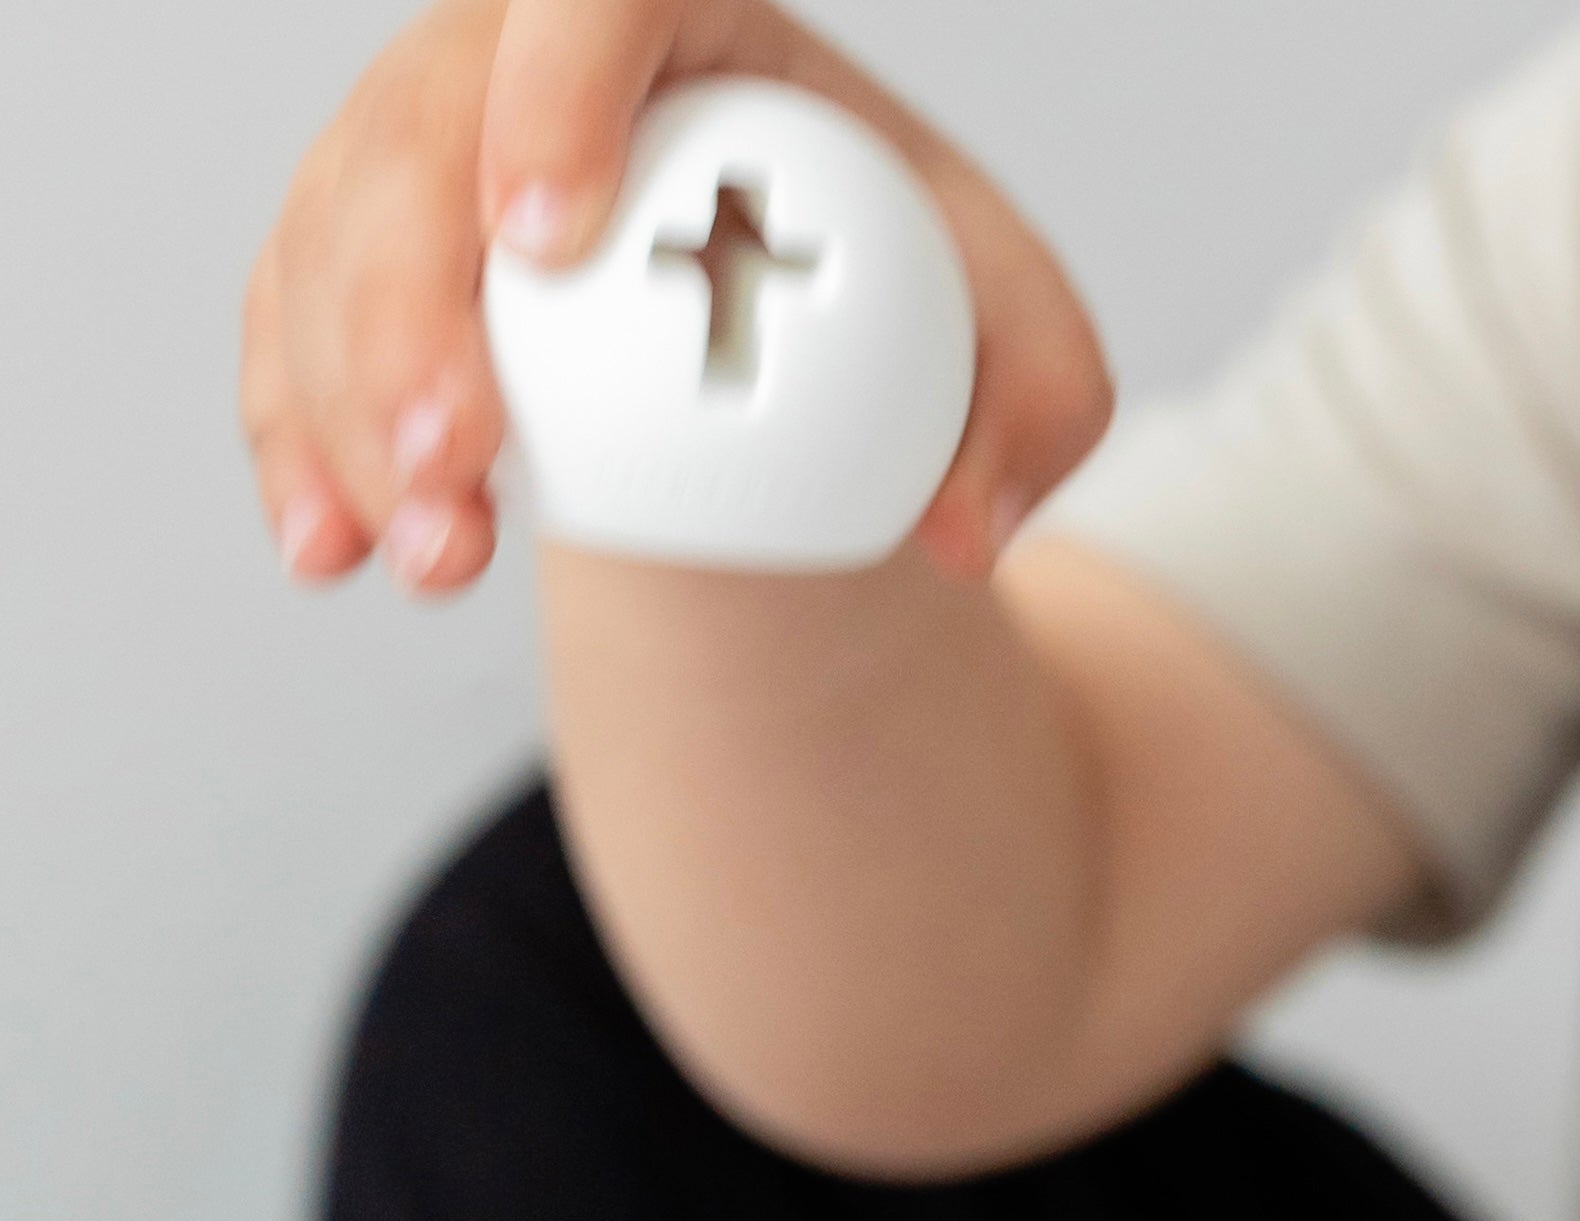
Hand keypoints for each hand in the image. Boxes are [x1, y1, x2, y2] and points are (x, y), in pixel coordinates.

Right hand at [242, 0, 1106, 596]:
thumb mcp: (1023, 347)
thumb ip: (1037, 411)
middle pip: (421, 135)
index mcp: (681, 19)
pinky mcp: (358, 256)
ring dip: (354, 407)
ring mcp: (426, 152)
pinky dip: (305, 447)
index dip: (547, 100)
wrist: (809, 354)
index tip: (540, 242)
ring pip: (335, 242)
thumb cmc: (915, 300)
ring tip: (434, 559)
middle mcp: (522, 57)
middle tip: (460, 459)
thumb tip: (968, 530)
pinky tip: (333, 553)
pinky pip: (294, 331)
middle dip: (409, 304)